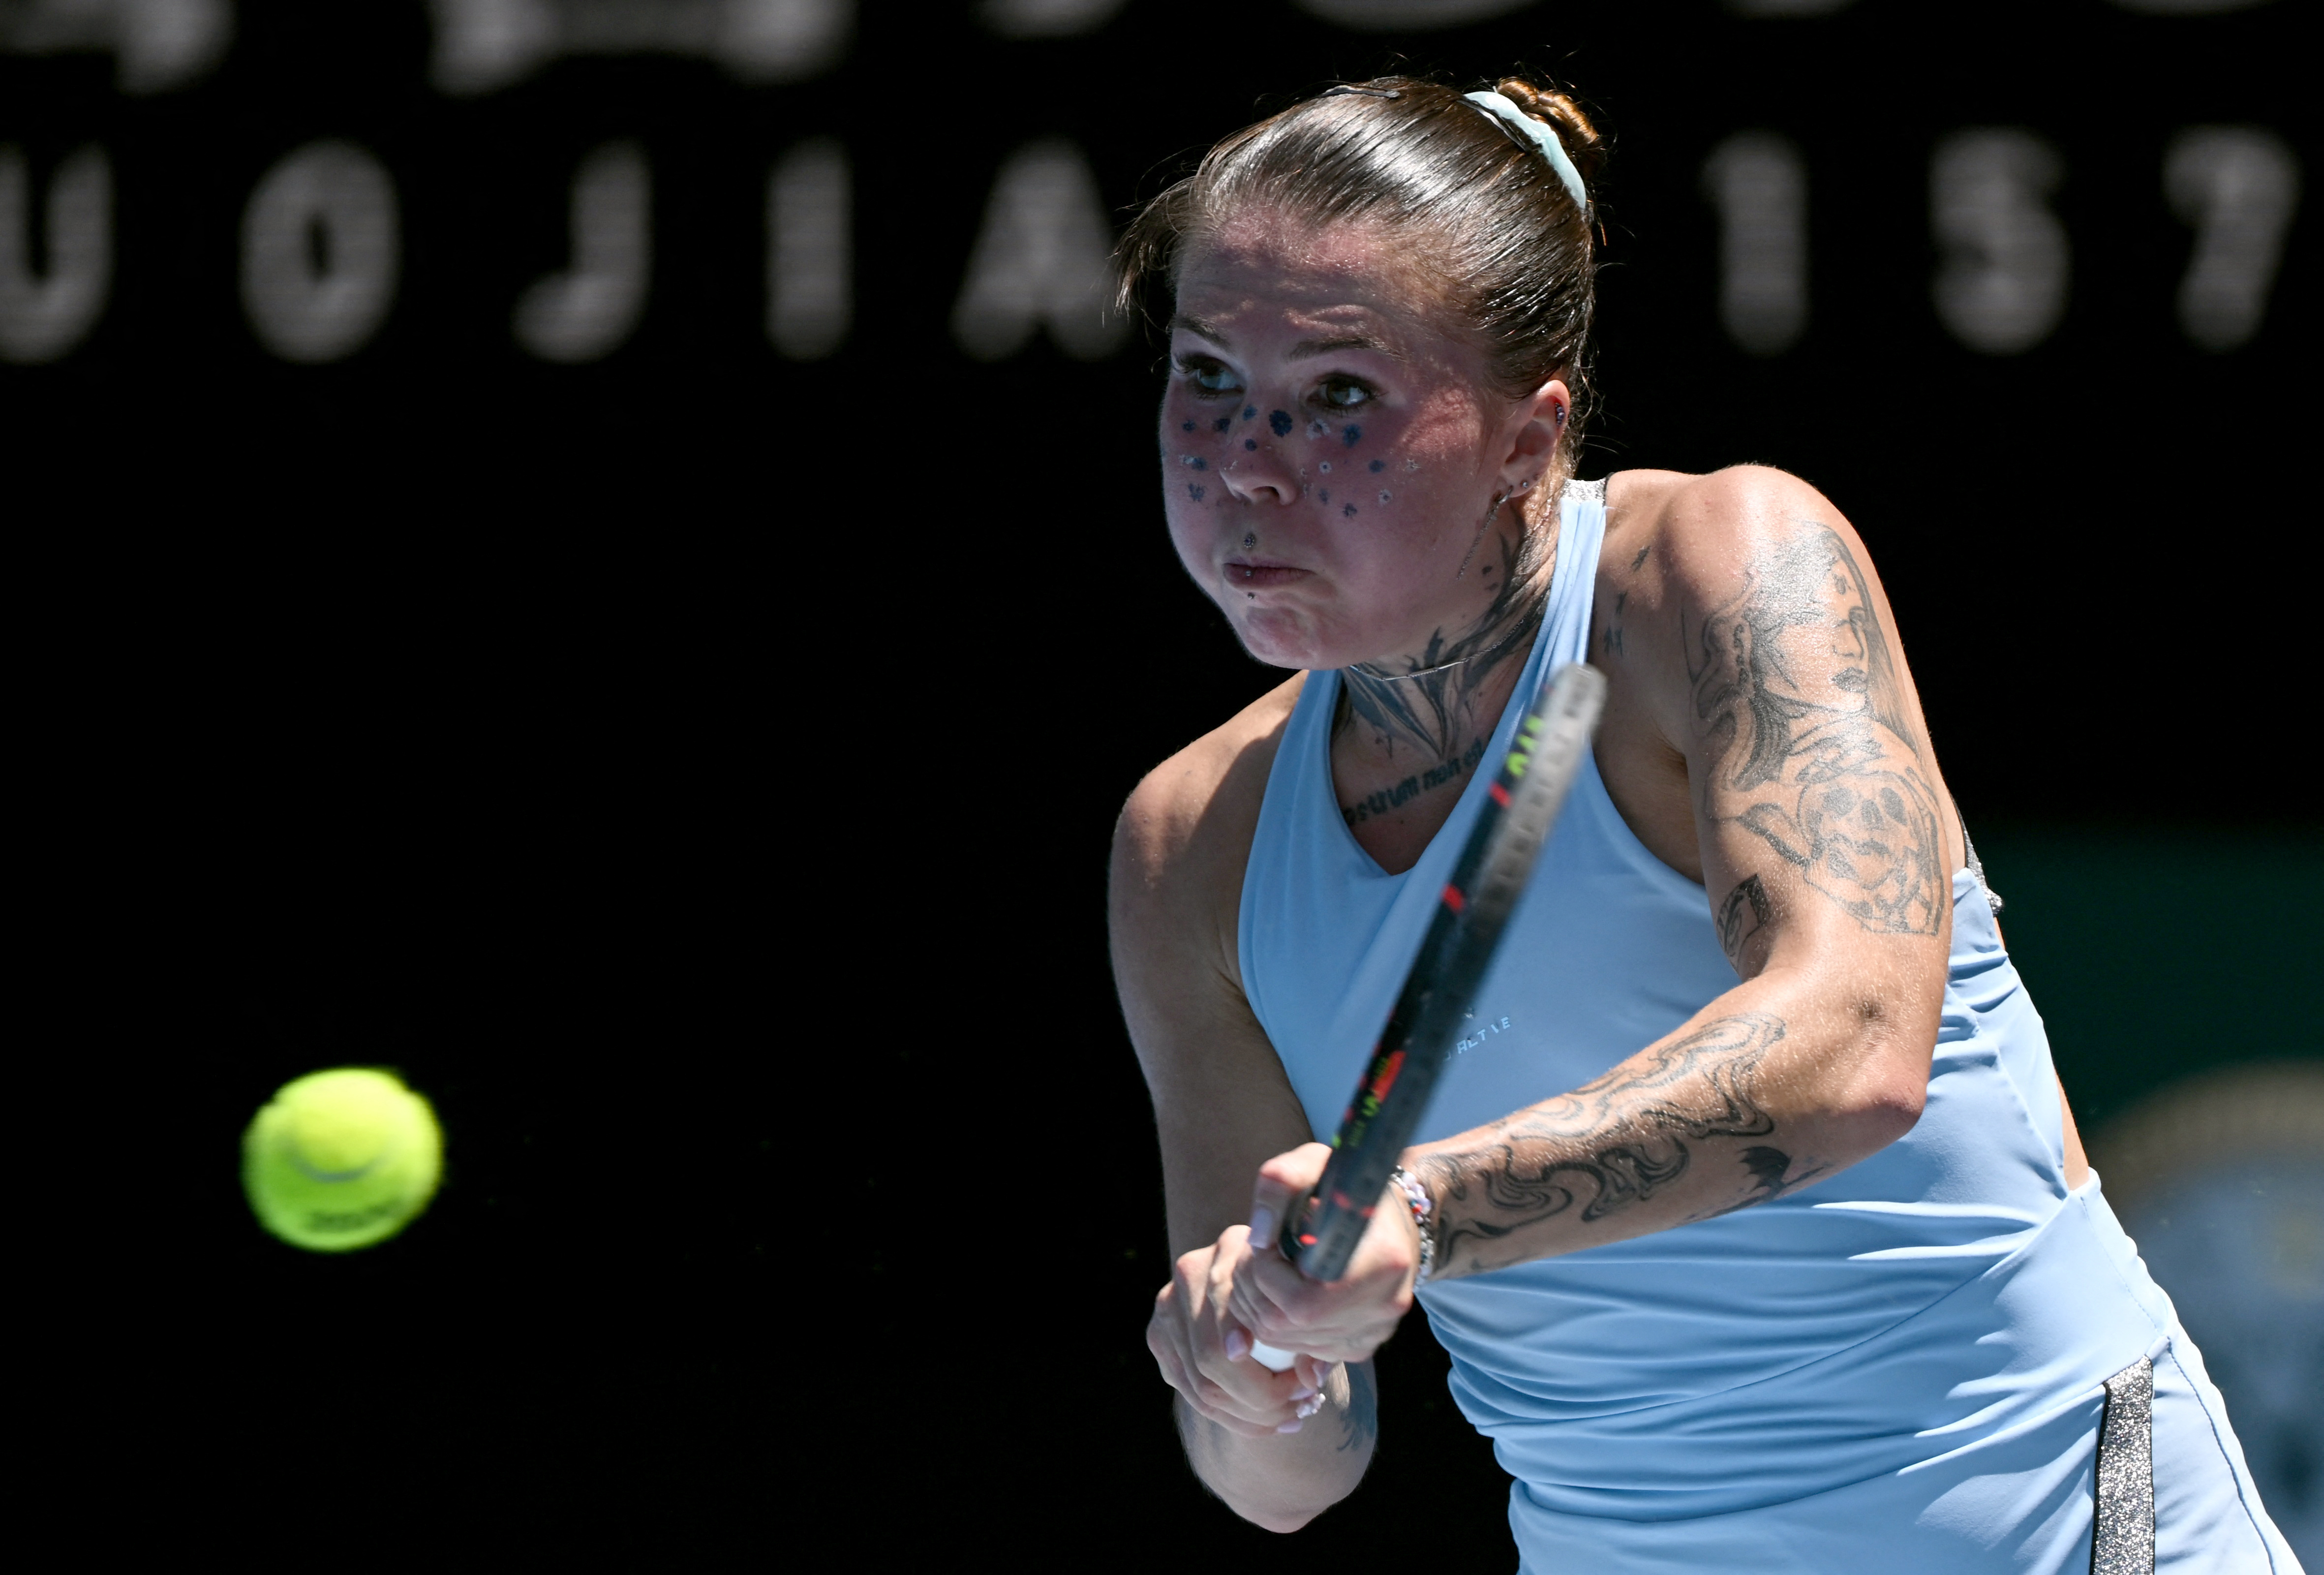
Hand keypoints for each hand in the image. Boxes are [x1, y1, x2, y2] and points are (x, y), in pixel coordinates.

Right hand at [1148, 1224, 1333, 1437]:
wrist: (1261, 1281)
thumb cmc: (1298, 1294)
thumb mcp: (1312, 1307)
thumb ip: (1317, 1340)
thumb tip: (1311, 1381)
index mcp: (1232, 1247)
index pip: (1236, 1311)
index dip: (1262, 1355)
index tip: (1304, 1386)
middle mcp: (1191, 1271)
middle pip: (1212, 1355)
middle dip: (1263, 1397)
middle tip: (1304, 1407)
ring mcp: (1168, 1306)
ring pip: (1201, 1384)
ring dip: (1249, 1415)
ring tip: (1292, 1419)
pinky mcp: (1159, 1338)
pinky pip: (1190, 1393)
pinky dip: (1231, 1418)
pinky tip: (1266, 1423)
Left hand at [1226, 1142, 1421, 1366]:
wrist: (1394, 1220)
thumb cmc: (1349, 1187)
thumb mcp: (1315, 1162)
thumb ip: (1281, 1182)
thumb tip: (1257, 1236)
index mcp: (1382, 1262)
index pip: (1300, 1301)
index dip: (1264, 1273)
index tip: (1262, 1241)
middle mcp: (1384, 1308)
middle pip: (1285, 1326)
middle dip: (1253, 1290)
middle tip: (1254, 1257)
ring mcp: (1374, 1333)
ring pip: (1286, 1342)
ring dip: (1259, 1306)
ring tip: (1264, 1271)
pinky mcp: (1361, 1346)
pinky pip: (1300, 1349)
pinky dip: (1279, 1324)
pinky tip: (1282, 1291)